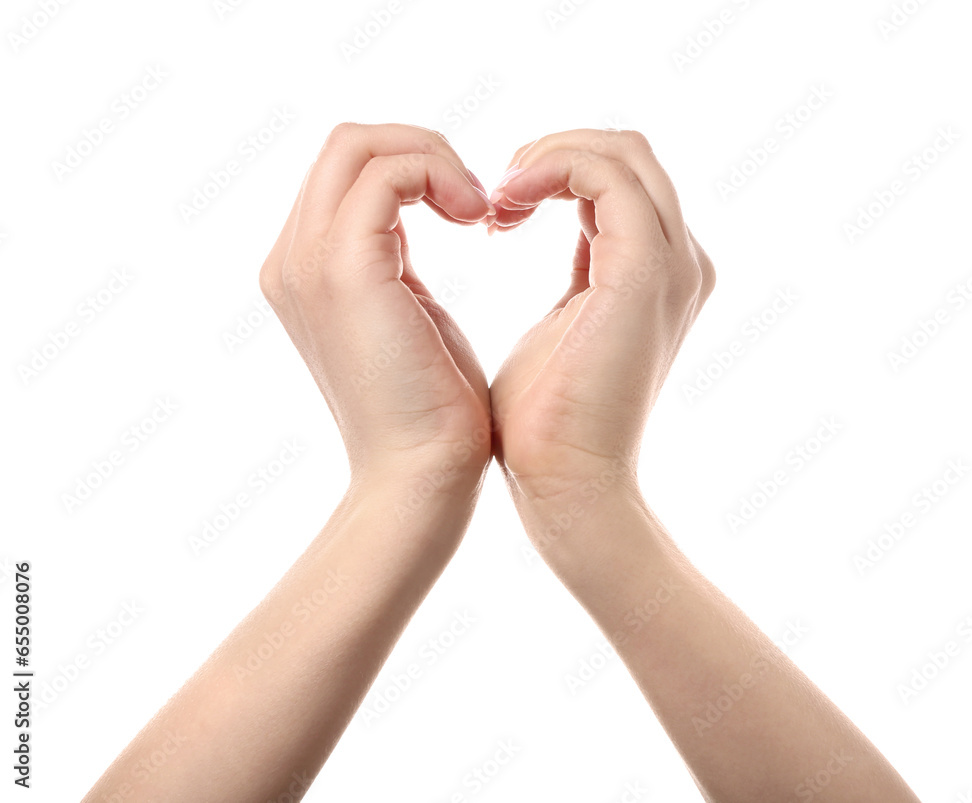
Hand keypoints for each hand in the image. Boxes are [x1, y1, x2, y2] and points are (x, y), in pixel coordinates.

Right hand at [259, 123, 495, 492]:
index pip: (346, 171)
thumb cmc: (431, 408)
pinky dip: (439, 176)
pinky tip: (477, 219)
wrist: (420, 478)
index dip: (412, 168)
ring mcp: (308, 262)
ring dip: (432, 158)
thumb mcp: (409, 311)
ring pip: (362, 145)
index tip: (467, 210)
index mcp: (303, 268)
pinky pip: (388, 173)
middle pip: (347, 144)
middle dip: (422, 151)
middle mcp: (291, 259)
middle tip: (475, 202)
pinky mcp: (344, 270)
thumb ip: (396, 255)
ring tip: (478, 210)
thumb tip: (420, 207)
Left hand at [488, 130, 714, 509]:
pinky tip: (505, 206)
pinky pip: (603, 175)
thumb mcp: (559, 324)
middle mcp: (679, 262)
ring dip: (548, 156)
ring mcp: (671, 265)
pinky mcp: (644, 272)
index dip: (556, 170)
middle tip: (495, 195)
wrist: (565, 483)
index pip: (619, 180)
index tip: (498, 208)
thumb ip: (574, 272)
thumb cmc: (547, 419)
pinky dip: (550, 168)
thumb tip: (538, 230)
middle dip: (553, 153)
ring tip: (498, 200)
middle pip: (626, 153)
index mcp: (660, 274)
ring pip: (620, 153)